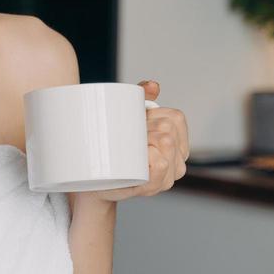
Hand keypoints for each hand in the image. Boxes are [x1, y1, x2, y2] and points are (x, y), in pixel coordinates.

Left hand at [84, 79, 188, 202]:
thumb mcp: (128, 117)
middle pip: (168, 130)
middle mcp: (178, 160)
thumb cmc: (115, 146)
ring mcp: (168, 176)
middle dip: (146, 128)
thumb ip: (141, 96)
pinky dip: (152, 159)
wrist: (94, 177)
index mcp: (177, 141)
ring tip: (128, 149)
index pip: (176, 118)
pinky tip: (140, 160)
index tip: (138, 122)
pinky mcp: (153, 187)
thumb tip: (154, 86)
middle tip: (125, 137)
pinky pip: (161, 165)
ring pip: (166, 145)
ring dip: (146, 141)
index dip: (154, 116)